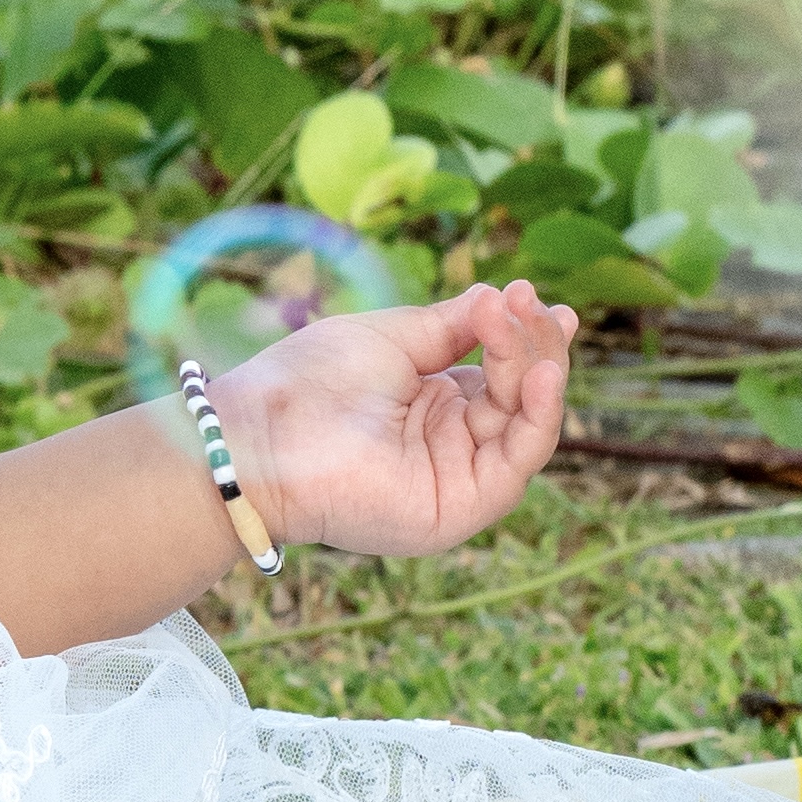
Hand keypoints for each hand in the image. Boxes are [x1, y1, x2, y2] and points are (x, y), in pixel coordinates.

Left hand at [215, 281, 577, 562]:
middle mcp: (451, 444)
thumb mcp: (391, 338)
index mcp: (431, 406)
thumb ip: (453, 325)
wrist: (261, 435)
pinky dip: (539, 416)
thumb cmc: (310, 384)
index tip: (526, 291)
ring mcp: (458, 478)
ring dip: (536, 369)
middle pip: (520, 396)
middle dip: (532, 345)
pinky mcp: (461, 509)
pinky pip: (519, 462)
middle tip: (528, 300)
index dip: (520, 335)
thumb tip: (503, 297)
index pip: (498, 372)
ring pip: (527, 425)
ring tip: (531, 322)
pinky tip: (539, 372)